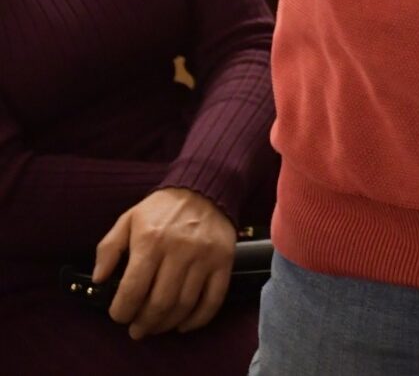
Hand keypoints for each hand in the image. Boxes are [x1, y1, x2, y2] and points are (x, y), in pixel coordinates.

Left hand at [93, 186, 235, 338]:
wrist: (204, 186)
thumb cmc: (163, 208)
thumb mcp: (129, 219)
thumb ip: (108, 248)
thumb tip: (98, 279)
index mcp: (151, 239)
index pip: (132, 290)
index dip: (121, 312)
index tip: (119, 316)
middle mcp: (178, 249)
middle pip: (159, 304)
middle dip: (143, 324)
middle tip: (137, 329)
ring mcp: (203, 257)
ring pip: (183, 306)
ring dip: (166, 325)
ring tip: (156, 326)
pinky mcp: (223, 261)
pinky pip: (212, 300)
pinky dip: (197, 320)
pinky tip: (183, 324)